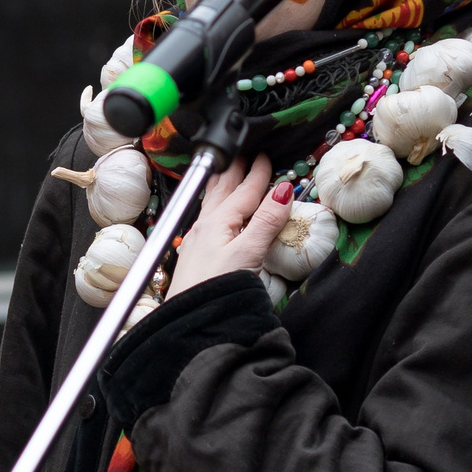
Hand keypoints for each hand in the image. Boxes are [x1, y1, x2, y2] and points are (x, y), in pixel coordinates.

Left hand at [165, 156, 289, 298]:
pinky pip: (207, 216)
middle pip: (223, 189)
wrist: (188, 320)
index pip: (244, 190)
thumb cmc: (216, 288)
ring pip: (212, 202)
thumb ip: (266, 221)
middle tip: (244, 152)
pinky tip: (213, 212)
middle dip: (235, 169)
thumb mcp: (248, 252)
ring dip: (222, 184)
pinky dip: (215, 204)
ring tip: (225, 171)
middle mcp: (205, 225)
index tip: (266, 156)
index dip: (258, 173)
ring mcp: (197, 239)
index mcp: (219, 221)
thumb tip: (284, 190)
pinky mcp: (195, 254)